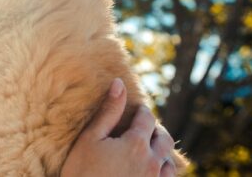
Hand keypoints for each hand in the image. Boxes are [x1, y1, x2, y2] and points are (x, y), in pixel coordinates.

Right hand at [60, 78, 176, 176]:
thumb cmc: (81, 171)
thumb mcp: (90, 138)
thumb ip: (109, 111)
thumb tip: (119, 83)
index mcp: (136, 144)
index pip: (147, 119)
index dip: (142, 111)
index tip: (137, 109)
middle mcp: (152, 162)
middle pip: (165, 139)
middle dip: (156, 130)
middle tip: (145, 128)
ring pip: (170, 162)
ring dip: (161, 152)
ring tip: (149, 150)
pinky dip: (162, 171)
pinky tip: (150, 170)